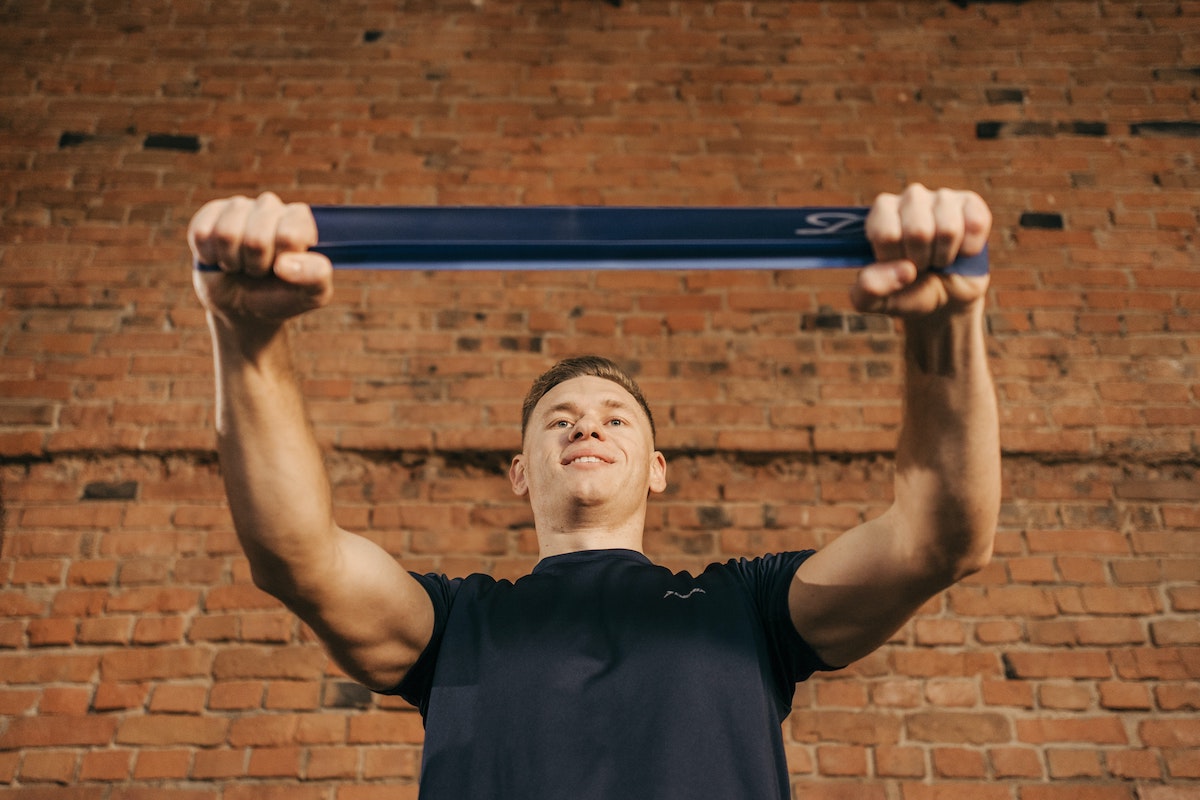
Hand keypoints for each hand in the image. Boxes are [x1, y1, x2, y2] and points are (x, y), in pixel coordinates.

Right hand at [188, 192, 332, 331]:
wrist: (246, 307)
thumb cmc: (284, 295)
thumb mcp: (313, 293)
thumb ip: (316, 276)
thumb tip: (284, 264)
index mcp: (300, 220)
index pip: (289, 236)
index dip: (282, 263)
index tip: (283, 270)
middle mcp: (270, 206)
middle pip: (256, 239)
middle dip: (256, 266)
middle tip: (260, 271)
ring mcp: (239, 206)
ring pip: (227, 234)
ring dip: (232, 261)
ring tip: (242, 264)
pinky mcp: (210, 213)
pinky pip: (202, 233)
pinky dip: (210, 256)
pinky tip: (220, 258)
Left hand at [851, 184, 991, 317]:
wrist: (944, 298)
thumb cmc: (905, 291)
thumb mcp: (877, 300)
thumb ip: (868, 290)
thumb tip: (904, 270)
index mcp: (881, 213)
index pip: (886, 233)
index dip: (894, 260)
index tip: (897, 266)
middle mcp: (910, 197)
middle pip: (918, 231)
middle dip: (921, 260)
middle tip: (920, 264)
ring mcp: (942, 197)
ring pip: (948, 229)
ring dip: (944, 256)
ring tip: (938, 259)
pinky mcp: (971, 203)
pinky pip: (975, 224)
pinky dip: (968, 249)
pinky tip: (961, 251)